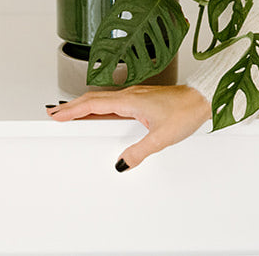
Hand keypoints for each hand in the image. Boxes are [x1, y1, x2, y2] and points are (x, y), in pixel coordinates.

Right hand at [46, 84, 212, 171]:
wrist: (204, 98)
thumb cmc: (187, 110)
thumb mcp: (162, 137)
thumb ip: (140, 151)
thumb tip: (122, 162)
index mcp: (131, 101)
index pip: (94, 104)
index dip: (73, 110)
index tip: (56, 115)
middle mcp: (131, 96)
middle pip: (94, 100)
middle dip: (72, 107)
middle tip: (55, 114)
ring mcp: (137, 96)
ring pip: (104, 100)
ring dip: (85, 106)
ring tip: (71, 114)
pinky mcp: (144, 100)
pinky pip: (114, 102)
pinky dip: (100, 107)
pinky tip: (100, 115)